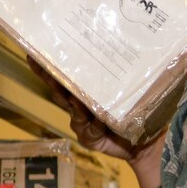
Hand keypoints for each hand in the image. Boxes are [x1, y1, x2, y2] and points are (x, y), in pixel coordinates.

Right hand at [32, 56, 163, 187]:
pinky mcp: (90, 139)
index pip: (69, 75)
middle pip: (61, 90)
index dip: (51, 65)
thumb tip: (135, 43)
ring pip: (73, 109)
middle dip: (50, 77)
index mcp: (90, 91)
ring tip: (70, 91)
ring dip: (71, 100)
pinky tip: (99, 120)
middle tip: (39, 63)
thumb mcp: (137, 90)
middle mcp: (81, 105)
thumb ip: (130, 75)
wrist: (148, 144)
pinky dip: (95, 125)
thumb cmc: (142, 112)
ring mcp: (83, 123)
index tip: (37, 51)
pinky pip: (90, 130)